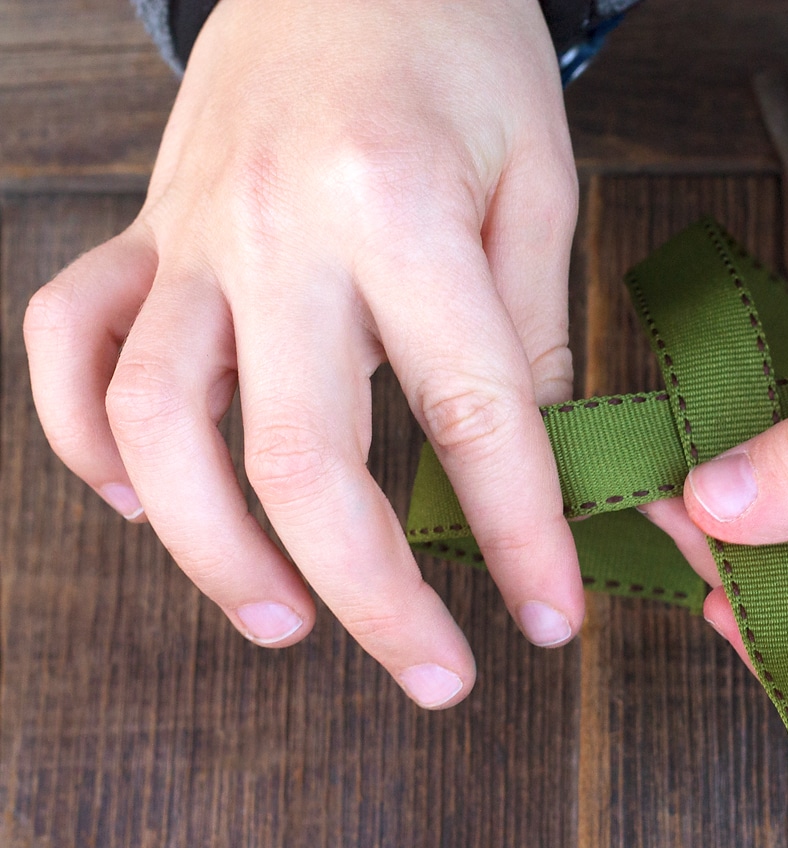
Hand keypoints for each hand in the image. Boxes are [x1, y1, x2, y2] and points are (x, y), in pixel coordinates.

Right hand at [23, 0, 584, 707]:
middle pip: (302, 459)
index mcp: (404, 210)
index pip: (476, 415)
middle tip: (435, 676)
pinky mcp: (144, 233)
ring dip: (212, 551)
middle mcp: (279, 232)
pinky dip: (85, 438)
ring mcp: (191, 235)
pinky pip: (70, 344)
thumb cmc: (458, 44)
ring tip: (282, 623)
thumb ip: (529, 324)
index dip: (520, 536)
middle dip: (374, 595)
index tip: (550, 614)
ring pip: (157, 425)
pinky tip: (145, 502)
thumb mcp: (538, 174)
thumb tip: (535, 460)